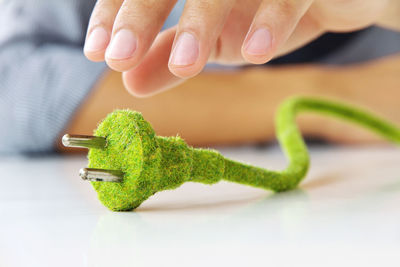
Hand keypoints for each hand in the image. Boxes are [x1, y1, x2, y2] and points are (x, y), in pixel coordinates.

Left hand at [84, 0, 397, 95]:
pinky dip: (272, 18)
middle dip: (140, 14)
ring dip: (201, 23)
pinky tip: (254, 50)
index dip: (115, 14)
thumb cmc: (262, 13)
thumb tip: (130, 82)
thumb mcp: (210, 42)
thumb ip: (169, 57)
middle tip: (119, 56)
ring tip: (186, 66)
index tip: (99, 52)